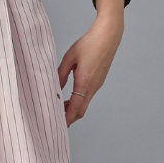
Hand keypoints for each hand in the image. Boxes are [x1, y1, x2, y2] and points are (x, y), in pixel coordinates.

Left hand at [57, 0, 124, 126]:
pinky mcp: (99, 81)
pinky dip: (79, 101)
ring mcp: (98, 85)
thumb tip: (55, 88)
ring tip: (60, 107)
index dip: (67, 118)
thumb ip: (60, 74)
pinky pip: (88, 96)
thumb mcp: (70, 57)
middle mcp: (93, 86)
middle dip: (69, 117)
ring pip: (85, 103)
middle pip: (81, 110)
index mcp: (85, 81)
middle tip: (56, 119)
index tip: (59, 126)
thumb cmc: (90, 43)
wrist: (109, 36)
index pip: (76, 107)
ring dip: (74, 108)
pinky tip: (70, 97)